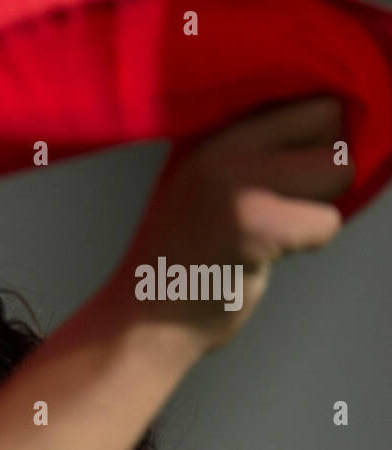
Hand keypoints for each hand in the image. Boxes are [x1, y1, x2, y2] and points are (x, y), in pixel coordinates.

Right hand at [115, 96, 350, 352]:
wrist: (142, 321)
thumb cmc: (181, 263)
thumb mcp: (199, 184)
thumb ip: (248, 150)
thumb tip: (329, 127)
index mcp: (207, 133)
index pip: (300, 96)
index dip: (313, 134)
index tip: (290, 170)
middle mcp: (218, 147)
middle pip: (330, 119)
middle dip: (323, 164)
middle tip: (281, 203)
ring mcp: (233, 183)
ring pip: (338, 168)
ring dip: (318, 206)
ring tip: (271, 230)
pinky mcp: (252, 224)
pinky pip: (326, 222)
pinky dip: (310, 243)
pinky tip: (266, 255)